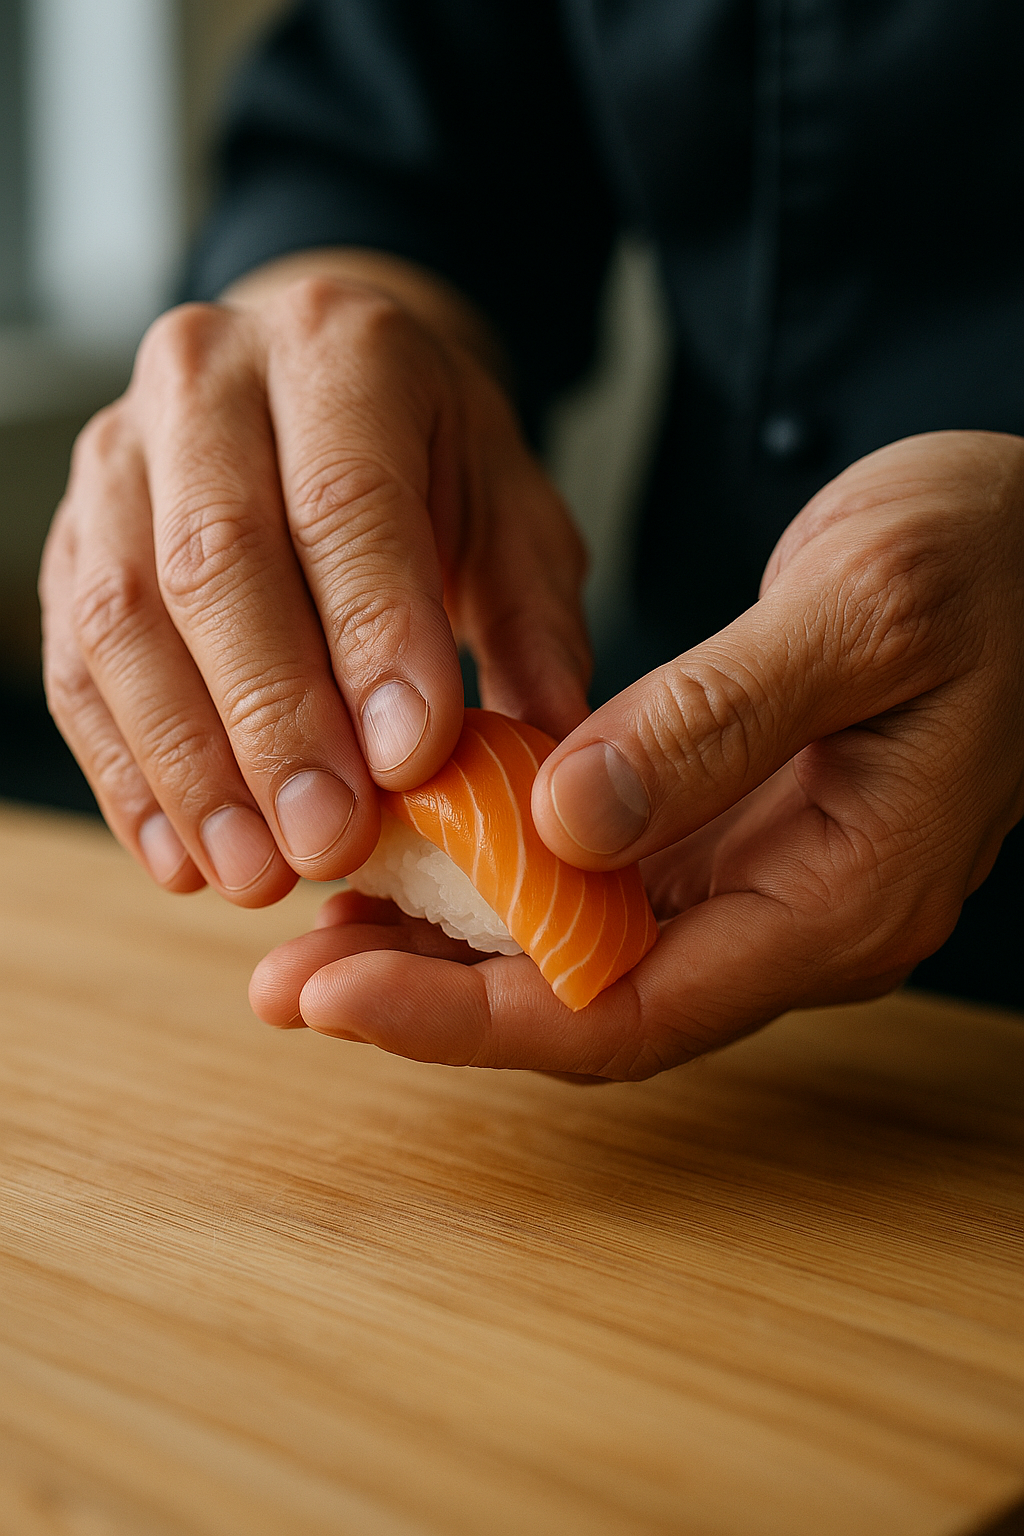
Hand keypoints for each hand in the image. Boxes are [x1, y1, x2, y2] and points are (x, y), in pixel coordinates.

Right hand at [39, 251, 590, 906]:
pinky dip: (126, 774)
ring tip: (253, 874)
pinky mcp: (71, 542)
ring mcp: (118, 457)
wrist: (316, 389)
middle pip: (218, 560)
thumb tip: (550, 771)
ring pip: (125, 618)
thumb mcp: (512, 516)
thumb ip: (534, 629)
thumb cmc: (429, 461)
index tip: (411, 762)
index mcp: (342, 350)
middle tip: (326, 842)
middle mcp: (207, 380)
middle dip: (274, 721)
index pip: (348, 499)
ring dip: (188, 766)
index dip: (374, 637)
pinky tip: (182, 855)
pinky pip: (76, 666)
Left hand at [251, 432, 1023, 1075]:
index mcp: (841, 896)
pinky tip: (419, 849)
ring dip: (453, 948)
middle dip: (434, 1002)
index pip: (629, 1011)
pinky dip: (504, 878)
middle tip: (285, 980)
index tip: (335, 989)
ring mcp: (765, 880)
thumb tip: (560, 828)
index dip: (472, 1019)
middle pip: (588, 1007)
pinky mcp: (737, 832)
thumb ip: (717, 720)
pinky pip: (605, 888)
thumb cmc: (992, 560)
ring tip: (319, 926)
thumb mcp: (866, 611)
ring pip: (586, 955)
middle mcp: (796, 918)